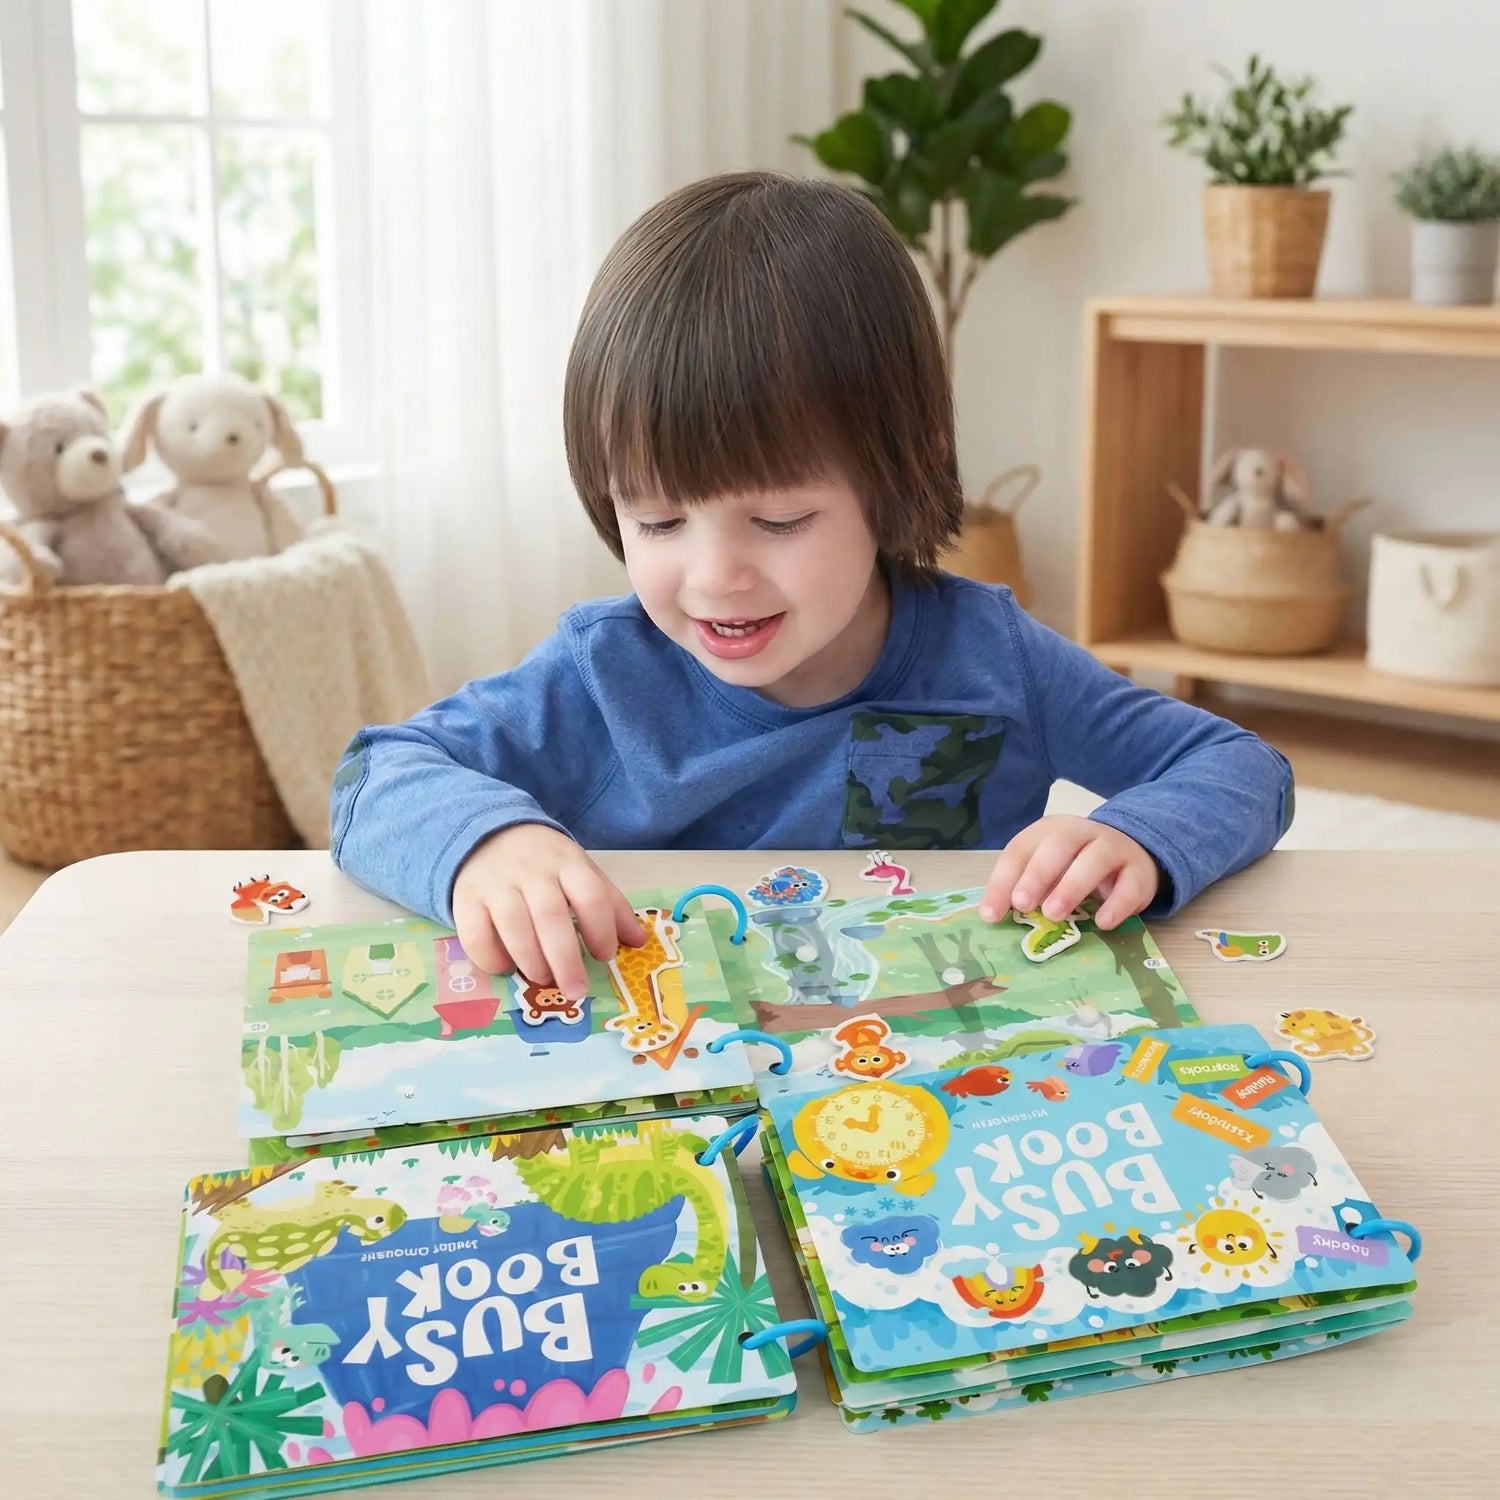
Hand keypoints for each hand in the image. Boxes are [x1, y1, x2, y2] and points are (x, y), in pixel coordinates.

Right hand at [451, 824, 644, 998]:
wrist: (487, 834)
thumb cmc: (544, 864)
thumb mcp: (580, 872)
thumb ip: (609, 905)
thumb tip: (639, 941)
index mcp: (567, 863)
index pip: (590, 895)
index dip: (601, 930)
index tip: (604, 955)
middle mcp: (531, 871)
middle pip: (550, 916)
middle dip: (566, 959)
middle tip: (576, 990)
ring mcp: (496, 884)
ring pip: (513, 926)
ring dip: (531, 961)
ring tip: (543, 978)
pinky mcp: (466, 899)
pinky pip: (475, 934)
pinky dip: (491, 958)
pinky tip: (506, 968)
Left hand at [980, 815, 1158, 931]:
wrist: (1131, 853)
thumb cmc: (1076, 866)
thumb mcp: (1049, 870)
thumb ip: (1026, 888)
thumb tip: (997, 916)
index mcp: (1049, 831)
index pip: (1021, 850)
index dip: (1003, 881)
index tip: (991, 914)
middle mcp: (1081, 833)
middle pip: (1058, 846)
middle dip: (1036, 875)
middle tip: (1022, 904)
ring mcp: (1113, 849)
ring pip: (1094, 861)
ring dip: (1071, 887)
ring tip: (1053, 914)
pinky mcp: (1139, 871)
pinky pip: (1130, 885)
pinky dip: (1117, 904)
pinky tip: (1103, 923)